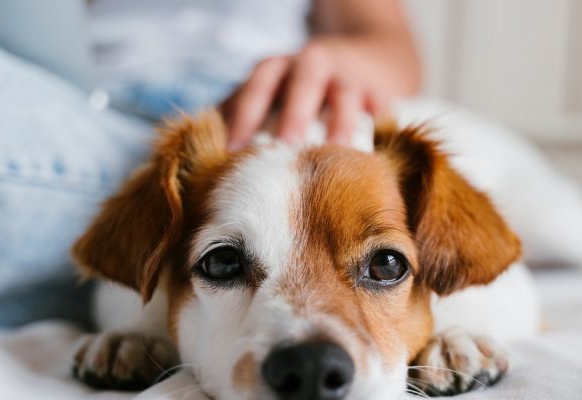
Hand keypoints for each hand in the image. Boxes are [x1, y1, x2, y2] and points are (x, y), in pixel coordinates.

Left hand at [222, 37, 409, 150]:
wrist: (360, 60)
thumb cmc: (297, 90)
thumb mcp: (267, 93)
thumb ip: (238, 116)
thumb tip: (200, 158)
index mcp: (277, 68)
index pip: (256, 88)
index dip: (244, 117)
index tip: (233, 151)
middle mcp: (312, 64)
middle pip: (302, 85)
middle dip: (294, 115)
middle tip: (286, 148)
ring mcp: (349, 75)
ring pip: (345, 95)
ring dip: (341, 123)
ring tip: (338, 153)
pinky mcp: (379, 89)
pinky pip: (382, 106)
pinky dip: (381, 123)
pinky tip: (378, 148)